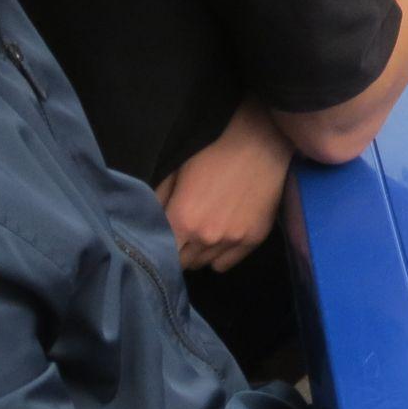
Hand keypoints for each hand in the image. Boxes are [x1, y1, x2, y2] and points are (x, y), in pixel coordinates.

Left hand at [152, 102, 291, 272]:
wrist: (258, 143)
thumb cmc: (212, 152)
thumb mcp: (177, 172)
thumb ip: (158, 201)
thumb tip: (148, 222)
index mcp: (182, 220)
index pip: (161, 254)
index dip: (160, 247)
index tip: (164, 238)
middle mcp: (205, 238)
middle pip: (182, 263)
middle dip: (179, 250)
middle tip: (183, 234)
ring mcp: (232, 241)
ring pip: (203, 265)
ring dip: (198, 253)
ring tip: (203, 233)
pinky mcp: (253, 240)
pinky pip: (225, 264)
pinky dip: (219, 255)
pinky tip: (220, 237)